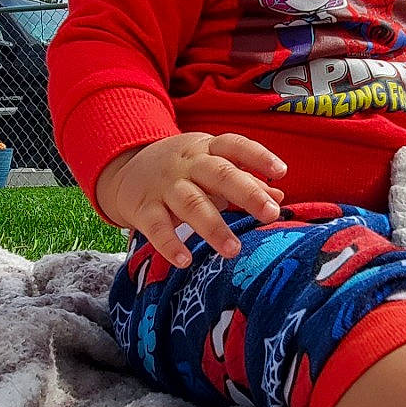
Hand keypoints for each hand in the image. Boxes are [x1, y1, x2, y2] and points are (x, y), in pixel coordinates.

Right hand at [95, 132, 287, 267]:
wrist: (124, 171)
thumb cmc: (182, 171)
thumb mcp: (210, 167)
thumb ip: (244, 180)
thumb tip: (279, 196)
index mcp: (206, 149)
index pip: (234, 145)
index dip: (258, 156)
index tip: (281, 172)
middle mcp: (187, 165)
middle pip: (218, 174)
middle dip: (247, 193)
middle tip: (271, 214)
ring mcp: (164, 186)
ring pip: (191, 202)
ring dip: (213, 226)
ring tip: (233, 250)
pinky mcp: (143, 209)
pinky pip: (156, 227)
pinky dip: (169, 244)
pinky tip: (185, 261)